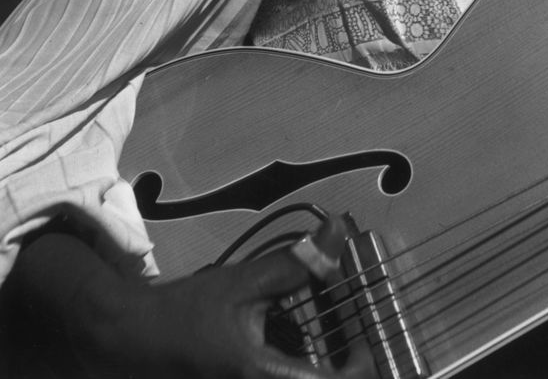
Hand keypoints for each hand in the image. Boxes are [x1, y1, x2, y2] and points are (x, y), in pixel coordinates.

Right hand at [2, 221, 375, 377]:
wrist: (128, 338)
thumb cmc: (186, 313)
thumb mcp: (244, 284)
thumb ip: (296, 264)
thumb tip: (338, 232)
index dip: (363, 366)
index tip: (370, 337)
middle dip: (345, 364)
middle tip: (357, 333)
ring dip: (320, 363)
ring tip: (335, 332)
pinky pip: (283, 377)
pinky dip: (299, 363)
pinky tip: (297, 336)